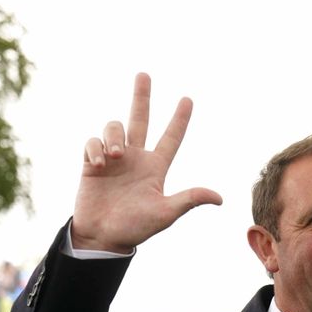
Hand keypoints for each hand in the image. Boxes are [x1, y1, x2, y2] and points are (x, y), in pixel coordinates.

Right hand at [71, 73, 221, 252]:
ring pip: (114, 127)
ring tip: (115, 156)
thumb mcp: (165, 213)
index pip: (171, 137)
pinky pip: (92, 142)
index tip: (188, 99)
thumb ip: (189, 200)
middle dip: (142, 97)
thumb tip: (219, 198)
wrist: (103, 237)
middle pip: (140, 119)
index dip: (179, 119)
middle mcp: (136, 158)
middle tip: (144, 74)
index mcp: (156, 167)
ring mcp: (114, 159)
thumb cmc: (136, 228)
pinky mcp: (91, 164)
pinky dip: (96, 148)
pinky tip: (99, 165)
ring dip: (114, 136)